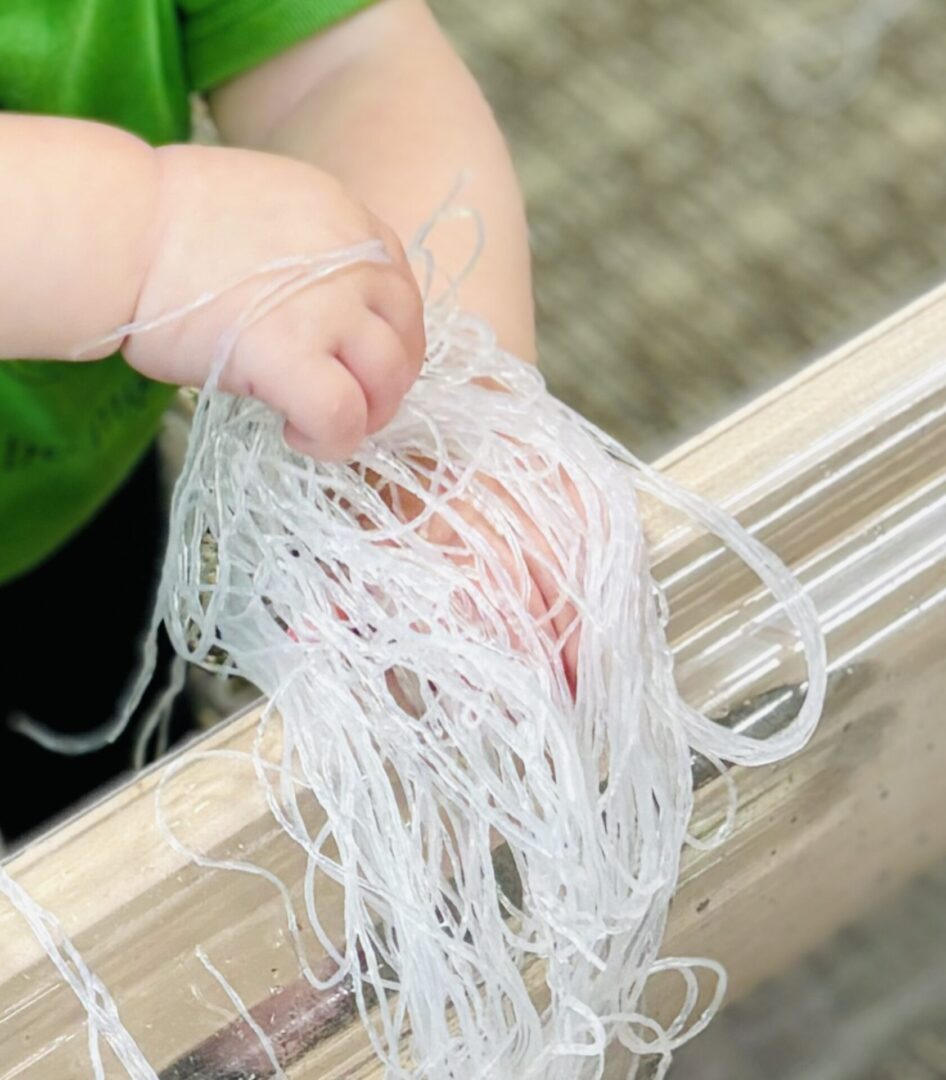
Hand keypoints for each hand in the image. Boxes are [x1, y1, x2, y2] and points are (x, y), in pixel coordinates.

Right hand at [122, 145, 425, 459]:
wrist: (119, 230)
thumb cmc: (165, 221)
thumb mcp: (266, 210)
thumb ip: (309, 252)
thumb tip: (316, 305)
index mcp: (347, 219)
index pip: (399, 290)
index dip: (383, 335)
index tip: (351, 358)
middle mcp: (353, 259)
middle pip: (407, 336)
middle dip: (385, 380)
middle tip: (347, 401)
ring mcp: (328, 308)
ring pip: (389, 378)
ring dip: (367, 412)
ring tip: (324, 423)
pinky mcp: (291, 355)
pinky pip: (343, 417)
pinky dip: (331, 439)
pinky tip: (296, 433)